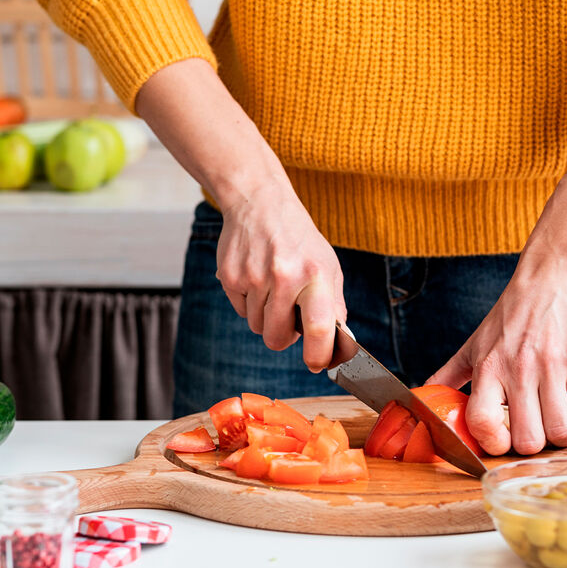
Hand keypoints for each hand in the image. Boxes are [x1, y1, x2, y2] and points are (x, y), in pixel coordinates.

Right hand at [134, 58, 346, 370]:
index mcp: (316, 275)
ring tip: (273, 288)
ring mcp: (254, 277)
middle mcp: (285, 276)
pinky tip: (257, 278)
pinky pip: (240, 312)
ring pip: (257, 327)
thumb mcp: (328, 267)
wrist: (261, 203)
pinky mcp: (230, 276)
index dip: (318, 355)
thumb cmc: (299, 240)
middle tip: (289, 318)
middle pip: (277, 338)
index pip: (320, 328)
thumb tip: (336, 348)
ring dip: (266, 317)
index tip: (317, 364)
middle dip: (283, 338)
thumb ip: (334, 307)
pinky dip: (249, 303)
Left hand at [427, 256, 566, 454]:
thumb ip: (448, 375)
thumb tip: (421, 400)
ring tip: (557, 429)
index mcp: (489, 367)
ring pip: (559, 430)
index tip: (502, 441)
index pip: (482, 422)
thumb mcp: (473, 344)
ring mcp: (552, 365)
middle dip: (532, 448)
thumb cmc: (510, 316)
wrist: (548, 279)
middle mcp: (519, 368)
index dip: (492, 443)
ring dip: (561, 439)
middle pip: (527, 439)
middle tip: (534, 436)